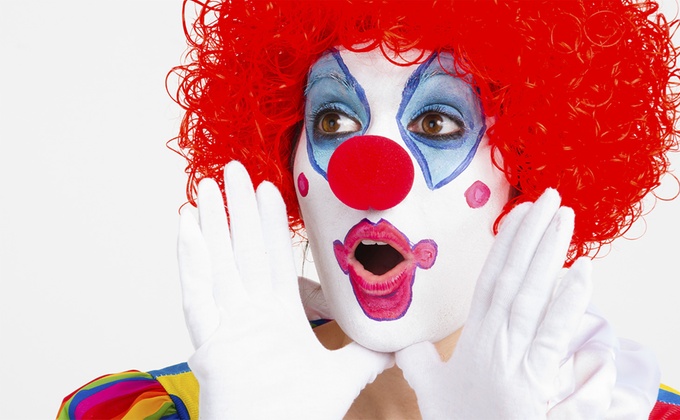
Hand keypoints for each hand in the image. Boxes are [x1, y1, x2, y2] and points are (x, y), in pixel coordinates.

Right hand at [177, 161, 391, 418]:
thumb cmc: (298, 416)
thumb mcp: (343, 376)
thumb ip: (367, 353)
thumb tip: (399, 338)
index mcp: (279, 317)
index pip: (275, 258)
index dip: (270, 223)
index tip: (268, 188)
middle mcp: (250, 314)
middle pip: (244, 250)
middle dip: (237, 208)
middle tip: (232, 168)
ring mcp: (227, 325)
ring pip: (217, 264)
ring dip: (211, 224)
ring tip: (204, 186)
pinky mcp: (209, 344)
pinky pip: (197, 296)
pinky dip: (191, 263)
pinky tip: (186, 229)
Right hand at [396, 189, 594, 418]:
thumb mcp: (430, 390)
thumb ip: (417, 361)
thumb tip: (401, 341)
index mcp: (473, 338)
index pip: (491, 280)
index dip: (505, 244)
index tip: (520, 212)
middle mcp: (496, 339)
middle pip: (515, 278)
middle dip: (533, 235)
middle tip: (551, 197)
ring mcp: (518, 357)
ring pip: (534, 295)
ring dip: (552, 254)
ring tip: (567, 219)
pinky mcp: (537, 378)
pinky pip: (554, 332)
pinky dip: (569, 299)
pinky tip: (583, 271)